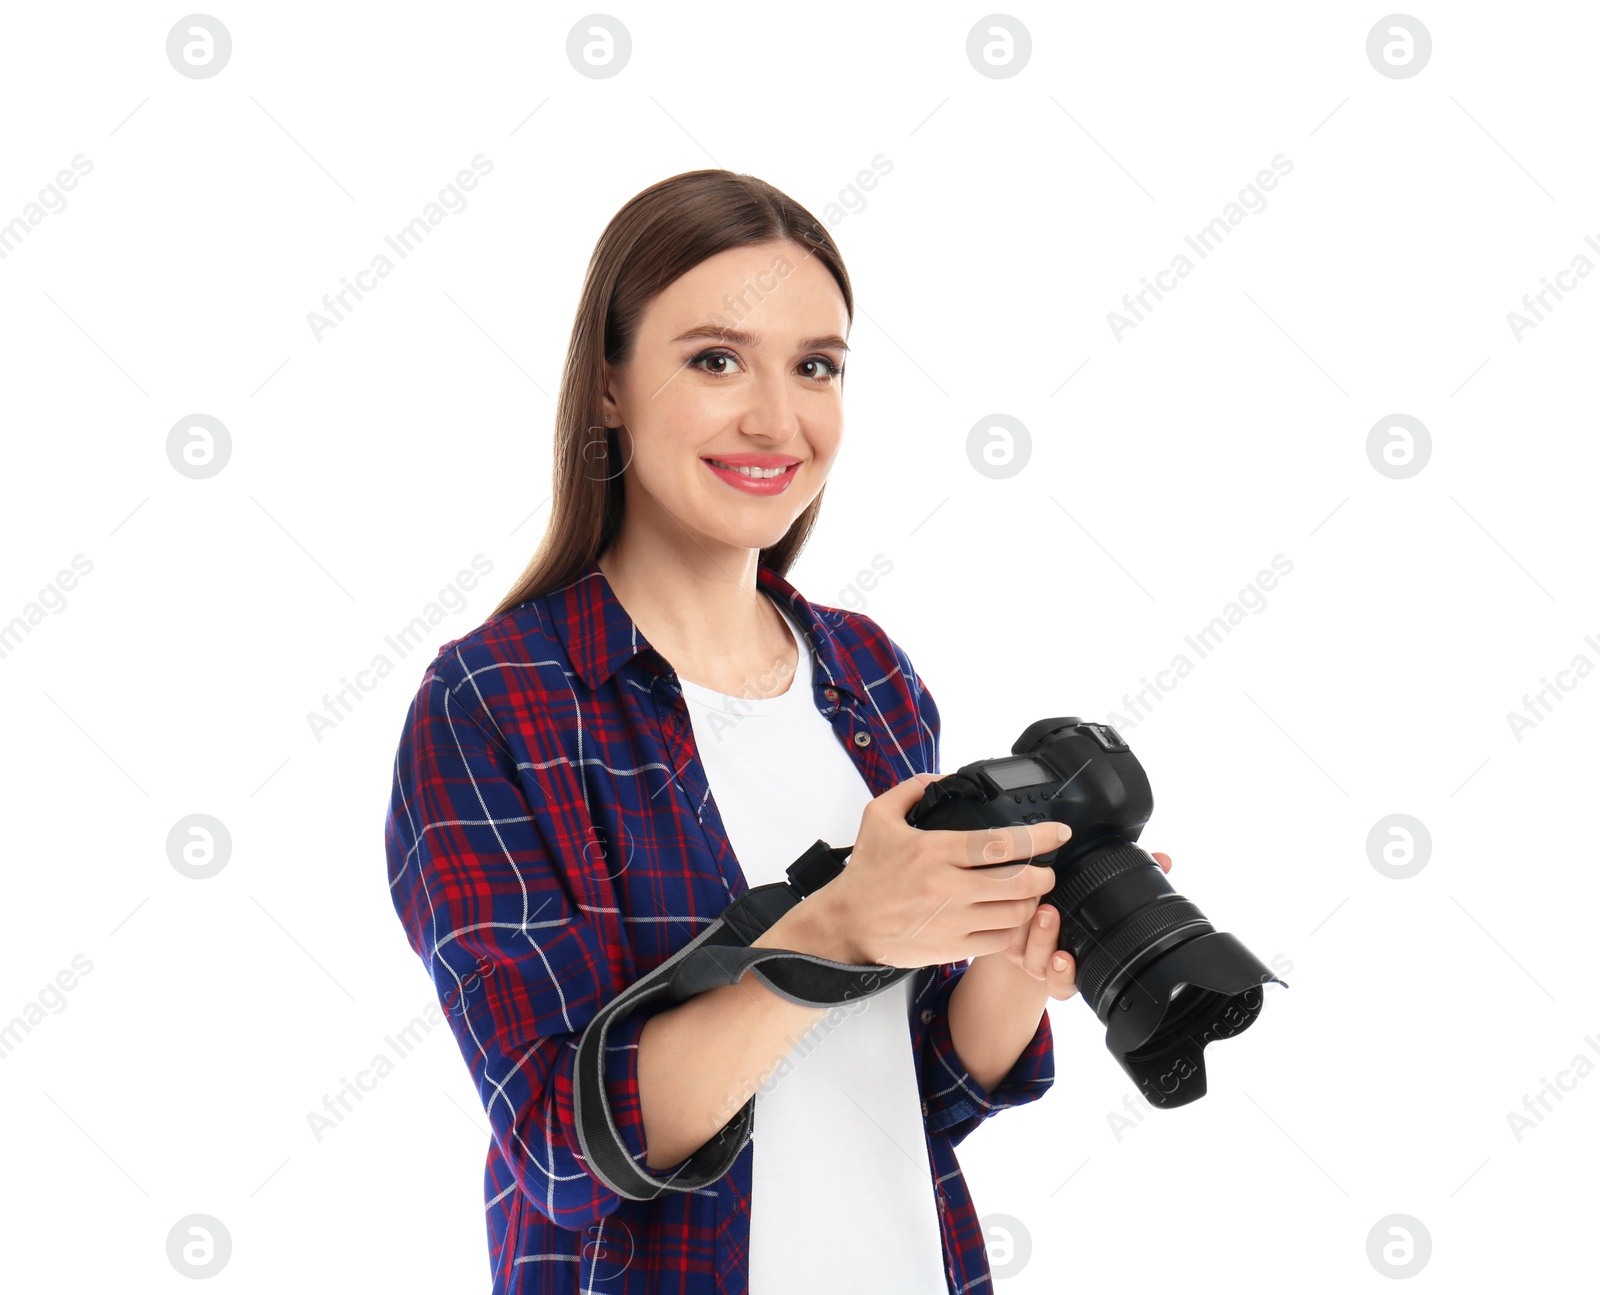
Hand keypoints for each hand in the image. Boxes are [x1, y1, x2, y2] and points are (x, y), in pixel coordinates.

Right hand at [824, 772, 1063, 967]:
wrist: (846, 924)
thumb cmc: (865, 874)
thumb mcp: (879, 818)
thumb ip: (911, 790)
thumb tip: (941, 777)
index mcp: (934, 850)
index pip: (1001, 842)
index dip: (1038, 837)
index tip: (1058, 833)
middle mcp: (947, 886)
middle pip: (1019, 881)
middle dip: (1044, 874)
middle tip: (1046, 869)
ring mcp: (952, 920)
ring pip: (1014, 913)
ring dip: (1030, 902)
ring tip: (1030, 894)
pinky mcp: (951, 947)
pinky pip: (999, 941)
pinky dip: (1011, 929)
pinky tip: (1008, 919)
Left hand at [979, 850, 1173, 998]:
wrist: (1031, 918)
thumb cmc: (1072, 906)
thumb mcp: (1099, 896)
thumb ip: (1132, 878)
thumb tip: (1164, 858)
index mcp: (1068, 960)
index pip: (1065, 979)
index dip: (1064, 974)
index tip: (1065, 959)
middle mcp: (1043, 960)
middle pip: (1040, 963)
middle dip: (1044, 940)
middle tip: (1049, 914)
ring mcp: (1021, 946)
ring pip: (1018, 945)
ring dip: (1025, 927)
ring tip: (1035, 906)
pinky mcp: (1000, 929)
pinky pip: (999, 931)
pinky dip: (1006, 918)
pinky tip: (1011, 901)